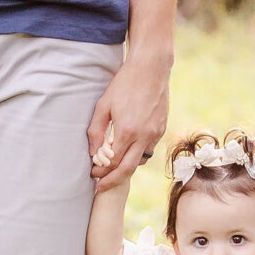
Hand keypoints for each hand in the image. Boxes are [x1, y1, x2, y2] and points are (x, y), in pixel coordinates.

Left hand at [88, 51, 170, 190]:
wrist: (151, 68)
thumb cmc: (124, 84)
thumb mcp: (103, 106)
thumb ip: (96, 132)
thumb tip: (93, 153)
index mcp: (127, 131)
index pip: (113, 163)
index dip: (102, 172)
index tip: (92, 175)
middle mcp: (144, 136)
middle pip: (128, 170)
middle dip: (112, 181)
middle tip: (100, 186)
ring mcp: (156, 133)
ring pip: (140, 160)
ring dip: (126, 167)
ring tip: (112, 166)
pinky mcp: (162, 128)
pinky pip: (148, 149)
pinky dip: (137, 154)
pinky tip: (127, 149)